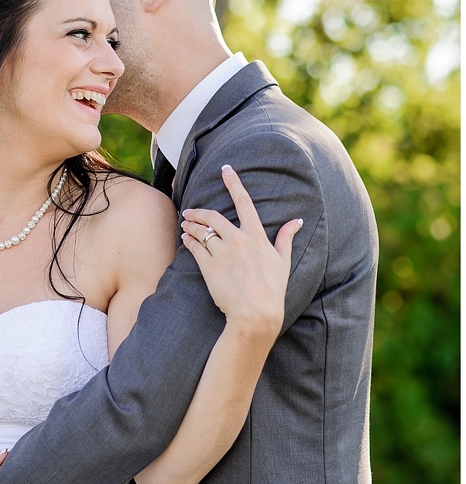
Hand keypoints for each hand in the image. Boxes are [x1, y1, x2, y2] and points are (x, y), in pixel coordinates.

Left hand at [181, 165, 301, 341]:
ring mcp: (221, 253)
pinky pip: (194, 247)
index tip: (226, 169)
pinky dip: (188, 240)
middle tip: (190, 211)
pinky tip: (185, 239)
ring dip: (191, 225)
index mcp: (256, 236)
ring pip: (201, 231)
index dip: (234, 183)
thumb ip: (286, 238)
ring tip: (185, 224)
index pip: (244, 202)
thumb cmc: (272, 289)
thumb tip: (297, 222)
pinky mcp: (208, 266)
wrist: (255, 314)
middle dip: (199, 211)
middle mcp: (237, 240)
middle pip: (213, 216)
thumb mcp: (283, 262)